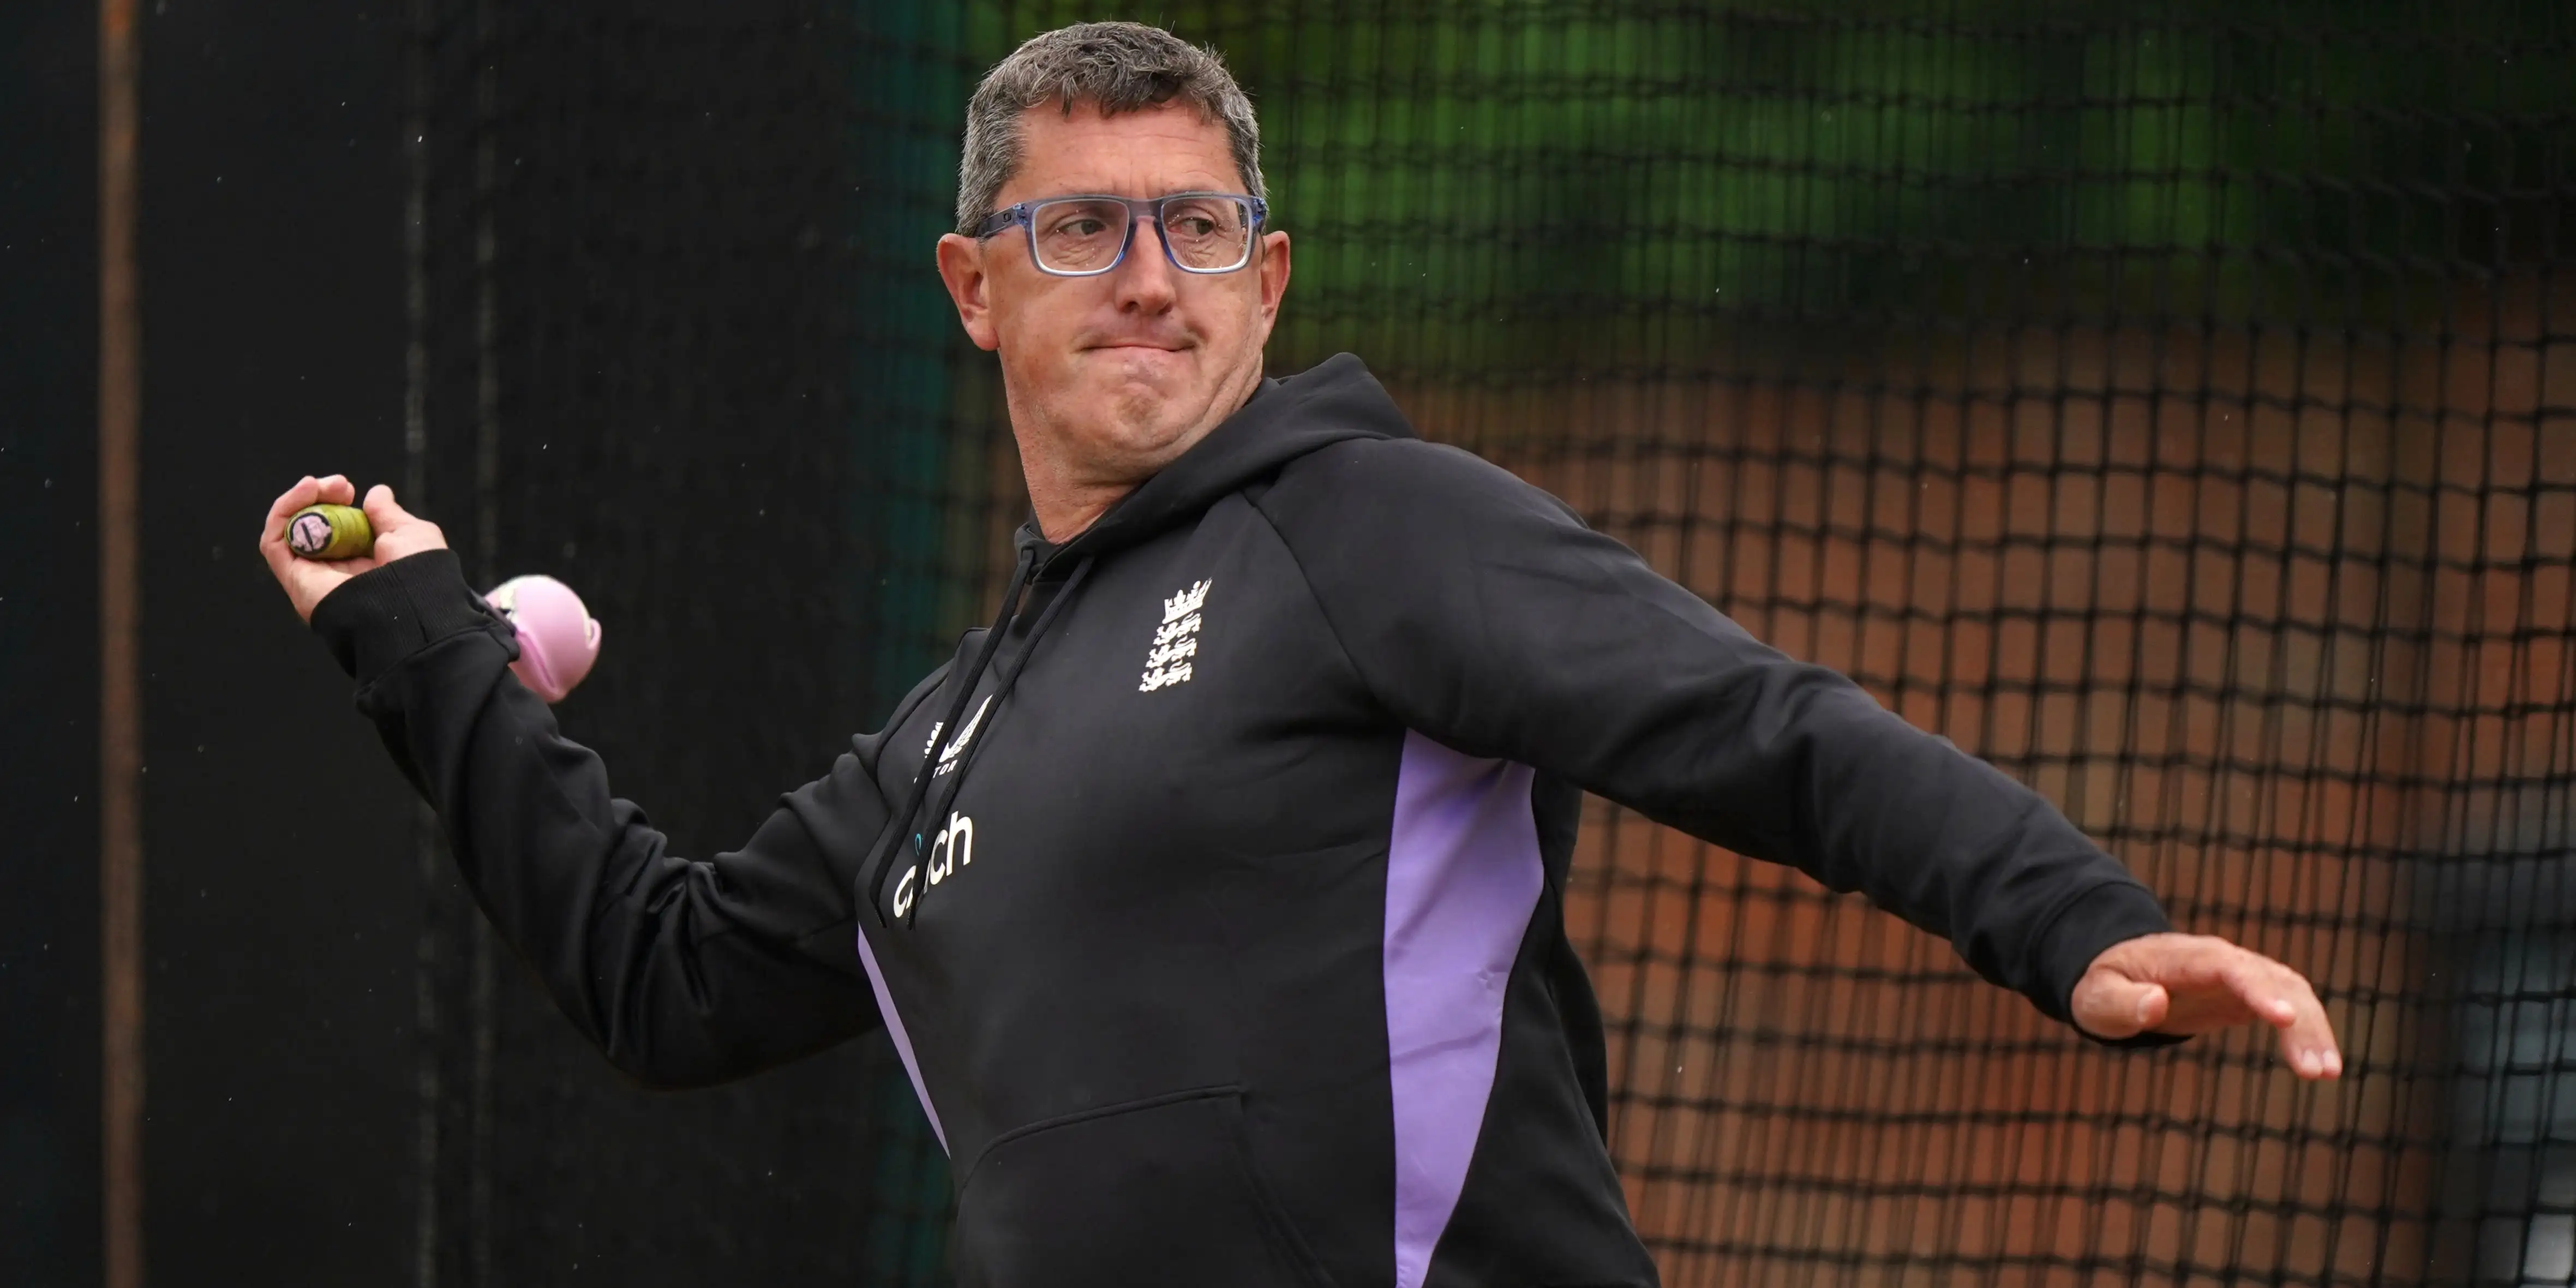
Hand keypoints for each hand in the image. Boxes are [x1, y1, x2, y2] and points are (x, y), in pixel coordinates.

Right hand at [259, 475, 448, 622]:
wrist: (412, 606)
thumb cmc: (419, 572)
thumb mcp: (410, 534)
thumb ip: (388, 514)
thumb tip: (376, 493)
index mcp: (366, 564)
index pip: (338, 529)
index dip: (337, 503)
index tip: (350, 488)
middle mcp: (337, 572)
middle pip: (311, 528)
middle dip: (319, 497)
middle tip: (338, 484)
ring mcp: (314, 577)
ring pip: (290, 532)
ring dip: (298, 501)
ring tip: (316, 484)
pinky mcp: (296, 581)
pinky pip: (275, 543)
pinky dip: (283, 513)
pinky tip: (304, 492)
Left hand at [2071, 932, 2340, 1078]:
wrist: (2118, 974)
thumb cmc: (2105, 985)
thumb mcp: (2098, 997)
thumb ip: (2123, 1002)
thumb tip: (2156, 1004)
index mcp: (2185, 958)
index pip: (2229, 967)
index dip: (2257, 990)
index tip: (2283, 1018)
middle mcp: (2223, 960)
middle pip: (2273, 980)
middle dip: (2300, 1021)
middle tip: (2315, 1070)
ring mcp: (2243, 974)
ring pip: (2292, 993)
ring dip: (2314, 1030)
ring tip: (2326, 1073)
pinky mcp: (2251, 995)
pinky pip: (2291, 1008)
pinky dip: (2309, 1033)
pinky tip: (2321, 1067)